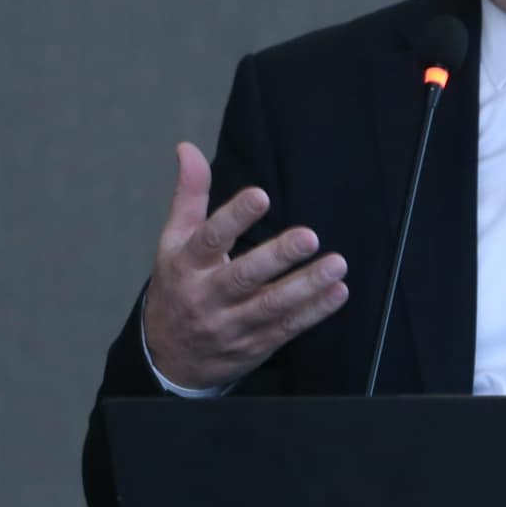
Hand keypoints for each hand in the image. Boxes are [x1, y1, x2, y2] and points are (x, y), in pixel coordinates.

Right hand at [141, 142, 348, 389]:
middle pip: (243, 277)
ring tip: (337, 264)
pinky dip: (314, 312)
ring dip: (306, 286)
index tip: (261, 195)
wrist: (168, 358)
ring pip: (270, 307)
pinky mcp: (254, 345)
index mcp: (187, 264)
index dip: (234, 217)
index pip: (209, 239)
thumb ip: (188, 195)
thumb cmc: (177, 286)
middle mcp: (207, 296)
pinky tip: (337, 292)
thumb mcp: (174, 241)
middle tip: (309, 236)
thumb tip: (187, 148)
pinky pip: (286, 328)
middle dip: (277, 257)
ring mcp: (231, 325)